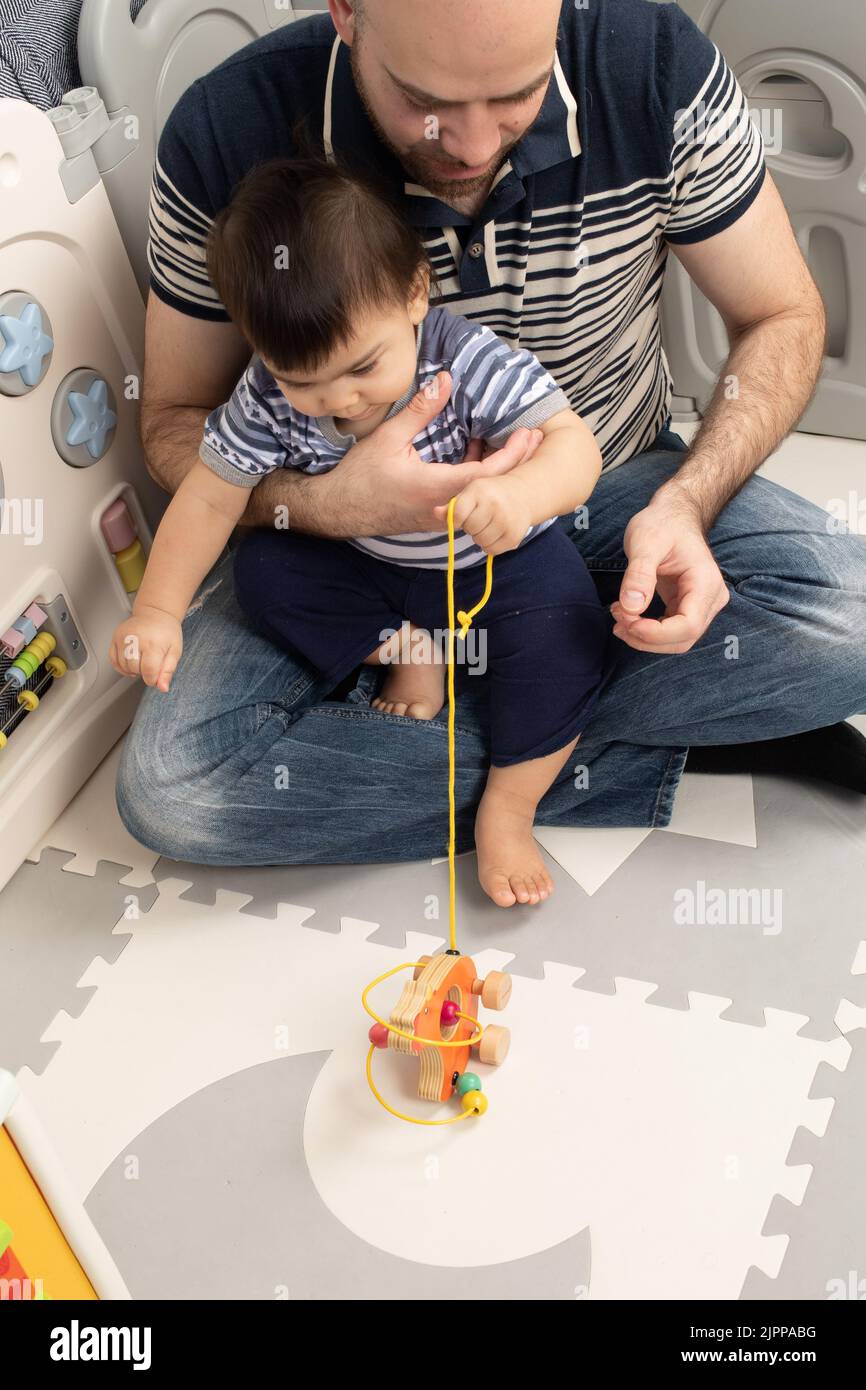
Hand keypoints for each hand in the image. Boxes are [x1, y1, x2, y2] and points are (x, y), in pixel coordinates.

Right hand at [109, 608, 182, 691]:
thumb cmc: (167, 631)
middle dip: (143, 673)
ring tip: (142, 660)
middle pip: (134, 669)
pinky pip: (113, 659)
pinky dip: (121, 666)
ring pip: (123, 666)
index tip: (156, 677)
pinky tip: (130, 664)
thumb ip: (168, 671)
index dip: (153, 679)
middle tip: (151, 664)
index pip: (149, 672)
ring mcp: (123, 638)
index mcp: (153, 644)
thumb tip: (163, 688)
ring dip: (132, 670)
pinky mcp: (115, 637)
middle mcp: (135, 640)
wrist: (156, 612)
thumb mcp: (175, 651)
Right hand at [324, 371, 543, 533]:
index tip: (526, 435)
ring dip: (500, 470)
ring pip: (482, 497)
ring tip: (517, 441)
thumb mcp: (388, 437)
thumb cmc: (360, 476)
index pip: (484, 477)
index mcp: (433, 489)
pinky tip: (479, 451)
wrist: (339, 511)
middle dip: (517, 462)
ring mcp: (442, 518)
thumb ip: (420, 409)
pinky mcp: (438, 519)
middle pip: (492, 490)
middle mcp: (443, 509)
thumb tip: (445, 379)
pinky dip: (480, 478)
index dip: (511, 457)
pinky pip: (468, 500)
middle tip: (535, 436)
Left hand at [433, 473, 532, 554]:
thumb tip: (435, 512)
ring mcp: (506, 521)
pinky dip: (490, 546)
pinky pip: (492, 550)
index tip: (464, 516)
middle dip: (471, 527)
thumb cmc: (489, 494)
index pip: (458, 514)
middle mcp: (494, 505)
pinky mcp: (514, 535)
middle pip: (470, 529)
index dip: (458, 519)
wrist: (523, 494)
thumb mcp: (471, 493)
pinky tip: (496, 533)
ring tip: (488, 525)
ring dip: (480, 537)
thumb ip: (452, 506)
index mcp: (480, 491)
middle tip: (480, 518)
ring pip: (480, 542)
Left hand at [610, 494, 728, 652]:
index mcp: (706, 582)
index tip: (626, 621)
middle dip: (646, 637)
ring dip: (644, 638)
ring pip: (676, 641)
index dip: (656, 634)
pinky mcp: (687, 608)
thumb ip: (639, 574)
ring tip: (618, 616)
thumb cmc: (662, 524)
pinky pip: (670, 633)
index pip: (689, 625)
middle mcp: (710, 598)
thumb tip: (631, 608)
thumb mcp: (646, 542)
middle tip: (617, 617)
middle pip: (683, 639)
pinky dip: (646, 632)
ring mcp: (701, 606)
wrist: (672, 516)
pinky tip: (626, 618)